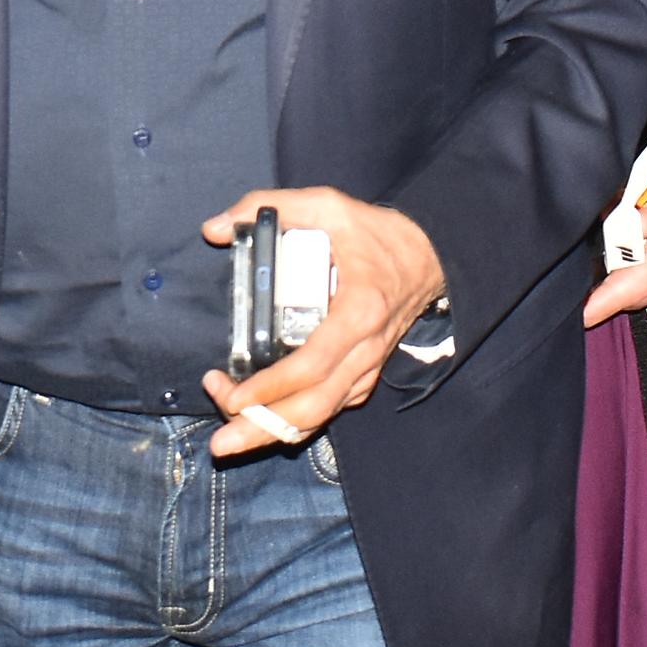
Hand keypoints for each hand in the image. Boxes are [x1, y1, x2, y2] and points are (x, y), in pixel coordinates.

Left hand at [195, 187, 448, 460]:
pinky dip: (297, 422)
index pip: (312, 365)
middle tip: (220, 442)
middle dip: (263, 429)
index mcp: (358, 312)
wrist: (430, 255)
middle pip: (313, 407)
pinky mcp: (365, 374)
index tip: (234, 395)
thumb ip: (270, 207)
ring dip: (275, 433)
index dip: (271, 387)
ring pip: (321, 416)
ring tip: (232, 438)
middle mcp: (365, 350)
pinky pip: (330, 409)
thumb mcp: (327, 205)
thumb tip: (216, 228)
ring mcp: (367, 366)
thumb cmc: (377, 234)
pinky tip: (264, 424)